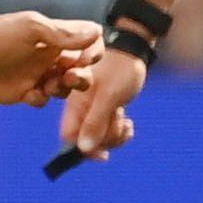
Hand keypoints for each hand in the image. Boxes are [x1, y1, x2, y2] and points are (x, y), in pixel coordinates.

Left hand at [0, 11, 101, 105]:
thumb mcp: (31, 28)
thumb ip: (63, 34)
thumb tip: (96, 33)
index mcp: (56, 37)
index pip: (88, 43)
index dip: (93, 53)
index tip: (86, 58)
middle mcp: (49, 56)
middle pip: (81, 71)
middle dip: (81, 78)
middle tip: (69, 77)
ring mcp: (36, 75)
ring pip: (64, 89)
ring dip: (61, 90)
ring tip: (48, 85)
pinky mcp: (22, 92)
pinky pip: (42, 101)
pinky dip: (40, 99)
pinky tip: (29, 94)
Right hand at [56, 46, 147, 165]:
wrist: (133, 49)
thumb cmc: (120, 68)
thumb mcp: (109, 97)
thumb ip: (95, 122)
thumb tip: (83, 149)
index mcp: (74, 105)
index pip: (69, 137)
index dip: (84, 148)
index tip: (104, 153)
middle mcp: (80, 110)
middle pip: (87, 141)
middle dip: (107, 138)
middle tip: (121, 122)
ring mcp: (92, 110)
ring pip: (100, 137)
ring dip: (116, 134)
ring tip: (126, 120)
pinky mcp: (104, 110)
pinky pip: (109, 130)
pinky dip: (120, 131)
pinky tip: (128, 123)